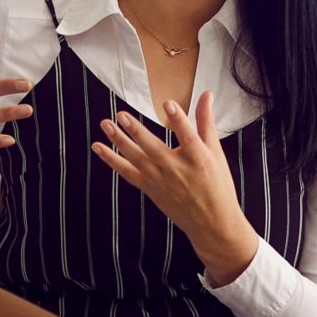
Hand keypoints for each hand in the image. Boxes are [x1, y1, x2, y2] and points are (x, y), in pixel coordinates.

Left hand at [93, 93, 256, 284]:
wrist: (211, 222)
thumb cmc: (217, 184)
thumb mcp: (215, 152)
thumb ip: (206, 121)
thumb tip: (206, 94)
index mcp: (197, 158)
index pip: (187, 136)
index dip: (178, 120)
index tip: (168, 104)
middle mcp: (176, 170)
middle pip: (153, 148)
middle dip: (136, 131)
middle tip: (121, 115)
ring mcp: (160, 181)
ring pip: (136, 159)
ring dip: (119, 141)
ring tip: (105, 124)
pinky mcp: (150, 189)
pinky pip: (127, 173)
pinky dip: (112, 160)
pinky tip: (99, 148)